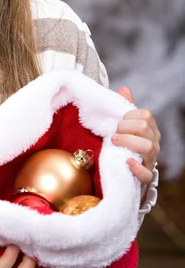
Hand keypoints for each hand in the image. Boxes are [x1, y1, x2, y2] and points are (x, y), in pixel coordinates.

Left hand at [114, 87, 159, 202]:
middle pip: (145, 128)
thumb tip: (124, 89)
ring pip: (148, 147)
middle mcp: (153, 143)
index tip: (117, 122)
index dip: (129, 116)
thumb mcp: (123, 126)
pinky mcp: (145, 177)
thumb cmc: (124, 145)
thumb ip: (125, 108)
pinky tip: (126, 161)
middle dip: (126, 127)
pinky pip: (146, 174)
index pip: (146, 115)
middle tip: (113, 133)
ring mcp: (151, 160)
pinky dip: (136, 167)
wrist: (124, 174)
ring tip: (114, 142)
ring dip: (129, 142)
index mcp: (149, 129)